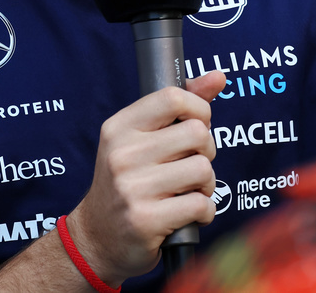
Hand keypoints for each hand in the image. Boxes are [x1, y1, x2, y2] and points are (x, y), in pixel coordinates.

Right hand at [65, 71, 227, 285]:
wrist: (96, 238)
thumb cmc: (128, 182)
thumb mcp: (141, 139)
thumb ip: (180, 107)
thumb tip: (218, 76)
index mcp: (120, 128)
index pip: (173, 97)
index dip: (198, 109)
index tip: (197, 125)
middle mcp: (122, 154)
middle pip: (197, 134)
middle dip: (205, 151)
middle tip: (191, 165)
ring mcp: (132, 188)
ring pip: (203, 169)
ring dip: (206, 184)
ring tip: (188, 191)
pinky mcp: (145, 220)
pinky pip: (201, 204)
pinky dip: (204, 211)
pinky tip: (187, 214)